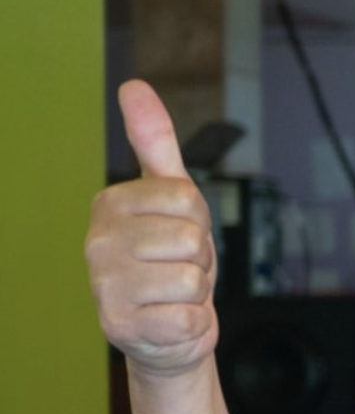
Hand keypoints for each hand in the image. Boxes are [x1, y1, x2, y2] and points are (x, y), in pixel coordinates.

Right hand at [88, 81, 219, 375]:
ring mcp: (104, 287)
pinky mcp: (121, 328)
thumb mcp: (171, 198)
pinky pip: (189, 318)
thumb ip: (154, 142)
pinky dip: (191, 324)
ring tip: (173, 293)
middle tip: (178, 267)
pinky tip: (168, 321)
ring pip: (193, 280)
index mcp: (109, 204)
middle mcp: (96, 242)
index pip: (188, 198)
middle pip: (191, 239)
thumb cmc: (171, 258)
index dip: (199, 221)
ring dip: (196, 292)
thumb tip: (134, 85)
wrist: (167, 328)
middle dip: (200, 258)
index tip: (180, 234)